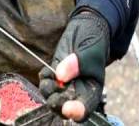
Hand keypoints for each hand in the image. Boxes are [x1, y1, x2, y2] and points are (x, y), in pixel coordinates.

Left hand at [38, 7, 109, 121]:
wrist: (86, 27)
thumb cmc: (95, 39)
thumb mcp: (90, 50)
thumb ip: (77, 64)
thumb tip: (60, 77)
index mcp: (92, 90)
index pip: (84, 108)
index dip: (76, 111)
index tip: (67, 107)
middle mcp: (78, 90)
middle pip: (64, 106)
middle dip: (57, 102)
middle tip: (53, 89)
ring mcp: (65, 82)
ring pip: (52, 95)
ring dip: (48, 89)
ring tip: (50, 76)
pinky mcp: (54, 73)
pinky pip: (45, 82)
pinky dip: (44, 78)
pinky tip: (48, 70)